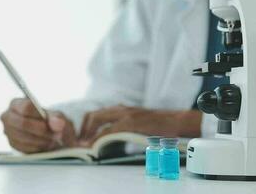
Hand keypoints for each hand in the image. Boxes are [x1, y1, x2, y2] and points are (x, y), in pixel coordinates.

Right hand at [0, 98, 76, 152]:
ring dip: (42, 140)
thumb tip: (57, 124)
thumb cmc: (50, 121)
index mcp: (17, 103)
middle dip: (41, 130)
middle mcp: (8, 116)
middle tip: (55, 134)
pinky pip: (24, 147)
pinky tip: (45, 144)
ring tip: (52, 139)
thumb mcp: (56, 116)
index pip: (26, 107)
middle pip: (23, 123)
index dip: (39, 115)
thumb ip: (57, 118)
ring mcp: (8, 131)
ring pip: (24, 137)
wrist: (48, 133)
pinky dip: (38, 147)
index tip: (51, 121)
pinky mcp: (12, 144)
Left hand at [79, 105, 201, 145]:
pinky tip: (95, 146)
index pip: (96, 114)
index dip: (86, 126)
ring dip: (88, 133)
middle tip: (79, 143)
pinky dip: (99, 139)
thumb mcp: (138, 123)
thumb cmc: (160, 124)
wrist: (176, 121)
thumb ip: (125, 127)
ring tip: (84, 145)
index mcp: (122, 109)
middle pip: (93, 115)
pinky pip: (109, 130)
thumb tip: (112, 138)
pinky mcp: (130, 122)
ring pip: (97, 120)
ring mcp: (125, 114)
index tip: (83, 138)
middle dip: (83, 129)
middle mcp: (121, 109)